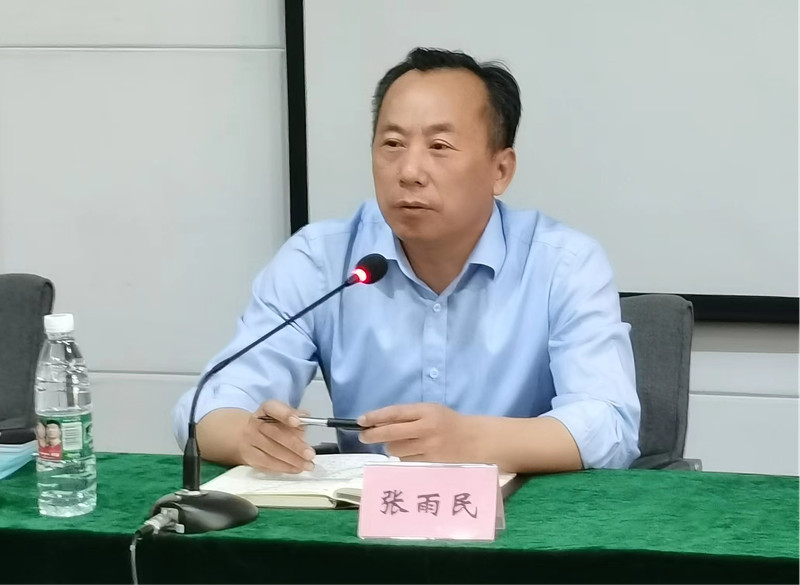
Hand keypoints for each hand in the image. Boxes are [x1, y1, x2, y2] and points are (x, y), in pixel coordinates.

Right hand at [239, 400, 315, 472]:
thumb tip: (305, 418)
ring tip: (308, 465)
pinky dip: (284, 467)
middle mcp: (254, 424)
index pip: (272, 408)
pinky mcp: (249, 457)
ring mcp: (249, 442)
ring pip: (271, 452)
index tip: (297, 421)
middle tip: (310, 454)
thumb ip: (294, 415)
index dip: (285, 414)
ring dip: (292, 460)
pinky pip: (267, 464)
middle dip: (295, 445)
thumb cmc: (270, 424)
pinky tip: (297, 468)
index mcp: (265, 410)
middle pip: (275, 434)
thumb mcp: (282, 415)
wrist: (245, 434)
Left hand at [357, 403, 478, 462]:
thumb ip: (408, 415)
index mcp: (426, 411)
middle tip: (363, 436)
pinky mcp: (430, 462)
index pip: (395, 413)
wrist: (473, 440)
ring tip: (399, 443)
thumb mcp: (430, 411)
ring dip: (391, 447)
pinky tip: (413, 452)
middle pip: (391, 433)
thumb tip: (378, 422)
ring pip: (395, 449)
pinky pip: (406, 460)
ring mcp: (428, 447)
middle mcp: (426, 429)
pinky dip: (404, 456)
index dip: (375, 417)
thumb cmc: (447, 422)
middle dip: (373, 435)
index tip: (361, 421)